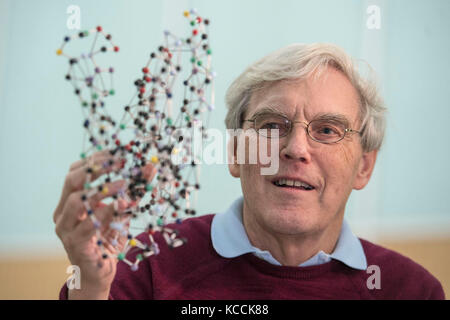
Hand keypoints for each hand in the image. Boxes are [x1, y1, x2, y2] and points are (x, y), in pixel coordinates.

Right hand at [53, 150, 156, 298]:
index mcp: (68, 200)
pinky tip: (121, 206)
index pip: (75, 171)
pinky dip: (106, 212)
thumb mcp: (122, 210)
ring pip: (77, 201)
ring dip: (103, 189)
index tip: (118, 152)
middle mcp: (62, 212)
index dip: (96, 159)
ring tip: (124, 184)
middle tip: (121, 162)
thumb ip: (133, 191)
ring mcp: (65, 228)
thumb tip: (150, 167)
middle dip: (97, 168)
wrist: (98, 272)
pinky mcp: (75, 244)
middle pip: (72, 180)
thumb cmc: (108, 238)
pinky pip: (88, 225)